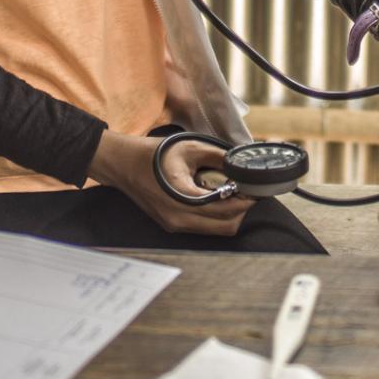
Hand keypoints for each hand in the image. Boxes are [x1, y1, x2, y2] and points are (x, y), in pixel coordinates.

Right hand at [90, 132, 253, 235]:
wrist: (122, 164)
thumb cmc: (152, 154)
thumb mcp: (190, 148)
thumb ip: (220, 157)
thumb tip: (243, 164)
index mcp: (184, 200)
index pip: (227, 209)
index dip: (247, 199)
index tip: (256, 187)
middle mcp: (179, 219)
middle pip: (226, 226)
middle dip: (242, 209)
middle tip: (247, 190)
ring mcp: (175, 225)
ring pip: (216, 230)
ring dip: (229, 214)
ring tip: (231, 192)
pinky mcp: (172, 225)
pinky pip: (203, 228)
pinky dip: (215, 215)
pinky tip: (214, 197)